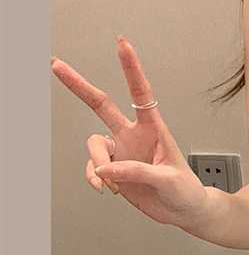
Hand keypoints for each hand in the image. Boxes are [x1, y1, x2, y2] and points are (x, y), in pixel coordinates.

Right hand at [51, 36, 208, 227]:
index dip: (130, 68)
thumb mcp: (169, 180)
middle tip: (56, 65)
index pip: (140, 93)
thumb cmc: (186, 191)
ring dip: (96, 163)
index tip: (122, 44)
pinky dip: (94, 178)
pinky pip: (94, 168)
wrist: (184, 211)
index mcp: (153, 129)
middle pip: (101, 104)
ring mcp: (122, 151)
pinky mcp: (114, 170)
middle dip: (78, 85)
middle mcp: (133, 135)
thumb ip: (138, 173)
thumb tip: (106, 170)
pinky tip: (106, 188)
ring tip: (108, 184)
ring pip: (94, 144)